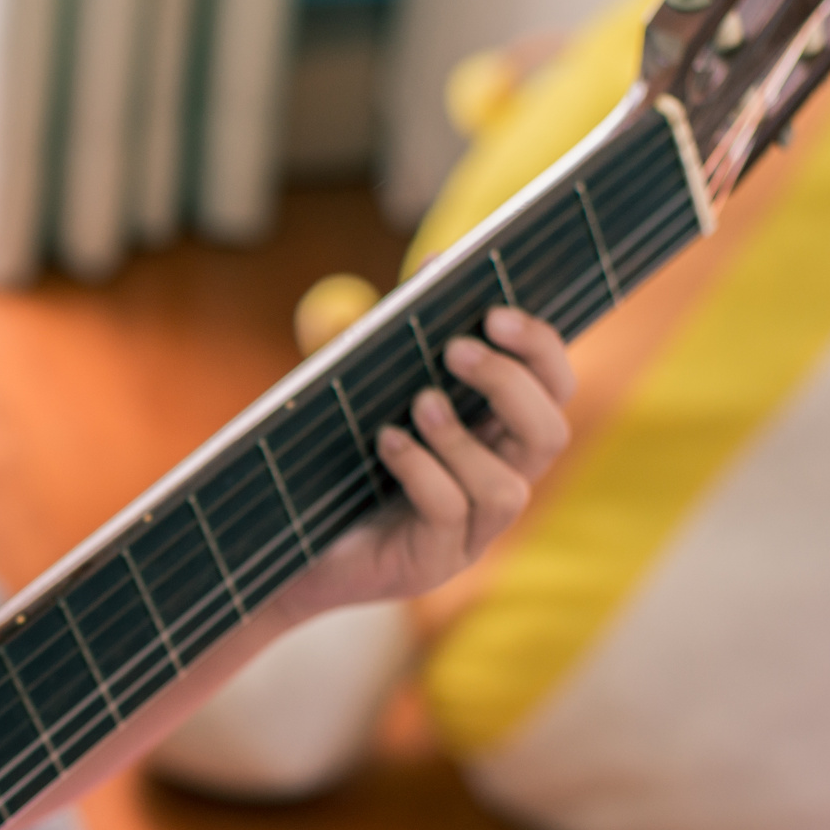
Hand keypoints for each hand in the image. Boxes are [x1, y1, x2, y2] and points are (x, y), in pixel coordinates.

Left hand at [284, 306, 576, 612]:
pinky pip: (450, 514)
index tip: (496, 312)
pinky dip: (423, 470)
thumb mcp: (367, 389)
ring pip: (508, 487)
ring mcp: (468, 533)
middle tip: (458, 350)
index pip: (553, 391)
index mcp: (493, 438)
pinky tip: (386, 443)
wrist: (277, 540)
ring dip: (464, 437)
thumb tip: (434, 265)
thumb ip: (400, 335)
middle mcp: (493, 484)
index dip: (541, 350)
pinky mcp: (429, 563)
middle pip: (550, 434)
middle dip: (511, 384)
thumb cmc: (331, 459)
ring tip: (420, 403)